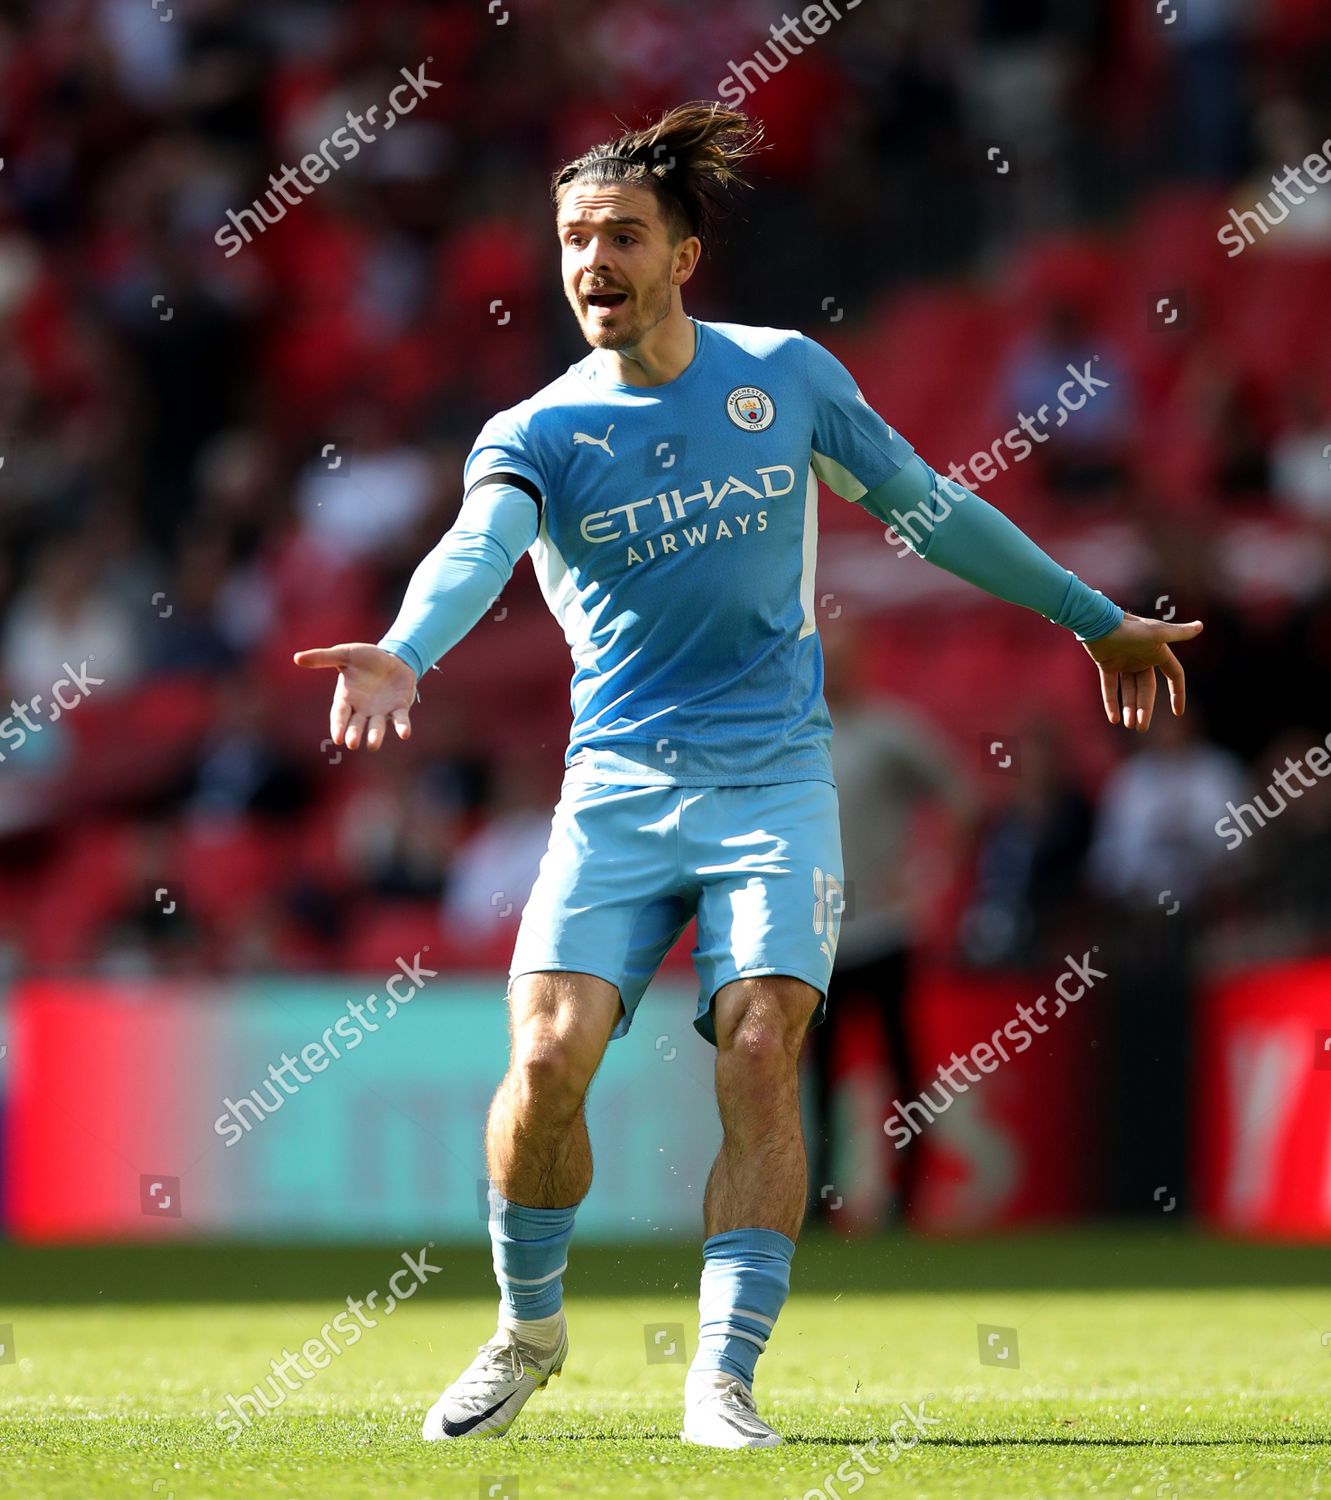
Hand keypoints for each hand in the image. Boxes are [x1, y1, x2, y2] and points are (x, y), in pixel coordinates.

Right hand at [292, 642, 417, 750]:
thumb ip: (323, 657)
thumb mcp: (344, 654)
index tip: (337, 738)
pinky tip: (404, 734)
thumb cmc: (365, 658)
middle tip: (352, 743)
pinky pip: (400, 719)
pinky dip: (402, 727)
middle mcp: (362, 709)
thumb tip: (296, 658)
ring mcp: (381, 710)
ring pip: (377, 726)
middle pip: (356, 725)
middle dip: (354, 734)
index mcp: (346, 698)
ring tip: (373, 745)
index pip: (340, 714)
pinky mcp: (399, 707)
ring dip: (375, 735)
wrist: (392, 657)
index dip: (338, 726)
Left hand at [1081, 612, 1202, 730]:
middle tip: (1142, 728)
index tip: (1178, 712)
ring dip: (1129, 708)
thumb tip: (1201, 626)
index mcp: (1157, 652)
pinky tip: (1113, 719)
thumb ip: (1178, 633)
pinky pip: (1110, 688)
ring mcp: (1124, 663)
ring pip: (1129, 690)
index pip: (1174, 675)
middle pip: (1147, 689)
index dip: (1177, 692)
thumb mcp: (1157, 632)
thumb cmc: (1129, 627)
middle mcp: (1142, 658)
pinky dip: (1111, 702)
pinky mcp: (1106, 665)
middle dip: (1145, 708)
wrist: (1098, 622)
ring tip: (1130, 725)